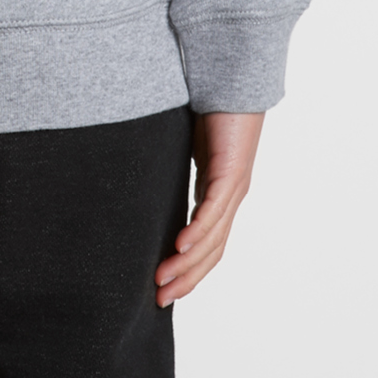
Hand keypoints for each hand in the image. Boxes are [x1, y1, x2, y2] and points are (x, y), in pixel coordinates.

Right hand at [155, 111, 263, 306]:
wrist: (234, 78)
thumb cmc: (210, 106)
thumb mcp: (185, 146)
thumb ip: (173, 166)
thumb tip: (143, 176)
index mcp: (220, 193)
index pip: (208, 243)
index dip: (188, 268)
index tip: (165, 288)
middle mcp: (231, 196)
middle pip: (212, 251)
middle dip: (187, 278)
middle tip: (160, 299)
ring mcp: (234, 187)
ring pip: (212, 238)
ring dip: (187, 264)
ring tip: (163, 281)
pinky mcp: (232, 172)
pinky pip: (213, 211)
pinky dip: (197, 233)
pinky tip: (180, 247)